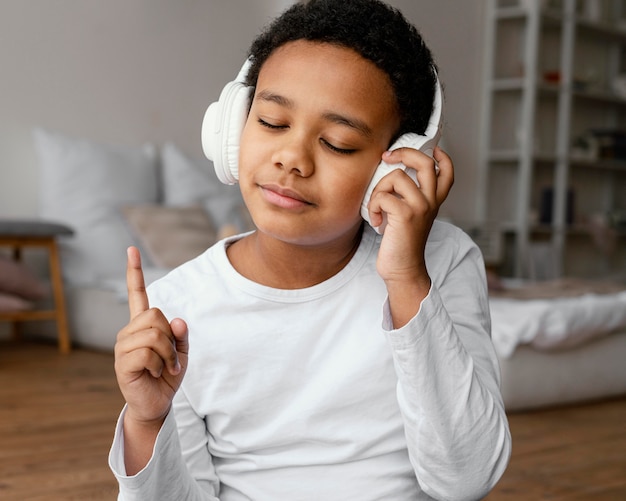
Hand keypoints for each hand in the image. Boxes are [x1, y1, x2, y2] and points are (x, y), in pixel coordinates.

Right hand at [114, 246, 188, 427]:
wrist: (157, 404)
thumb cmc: (168, 376)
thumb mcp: (181, 353)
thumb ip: (181, 336)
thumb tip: (177, 321)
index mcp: (142, 325)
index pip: (137, 294)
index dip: (135, 272)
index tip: (131, 250)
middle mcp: (128, 332)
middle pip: (156, 315)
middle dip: (171, 337)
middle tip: (171, 358)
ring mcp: (123, 347)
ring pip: (154, 335)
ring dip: (168, 355)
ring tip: (165, 368)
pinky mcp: (122, 363)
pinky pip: (149, 353)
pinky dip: (162, 365)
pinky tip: (157, 374)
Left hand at [368, 146, 453, 324]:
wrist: (403, 270)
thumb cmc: (400, 243)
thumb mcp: (410, 216)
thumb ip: (408, 197)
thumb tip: (391, 172)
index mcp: (434, 201)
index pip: (447, 171)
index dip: (441, 155)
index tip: (431, 148)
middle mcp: (431, 202)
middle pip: (425, 162)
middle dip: (403, 153)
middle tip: (387, 157)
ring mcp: (420, 207)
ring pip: (396, 176)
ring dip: (378, 189)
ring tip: (377, 207)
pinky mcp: (406, 215)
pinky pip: (383, 196)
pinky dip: (374, 206)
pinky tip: (377, 221)